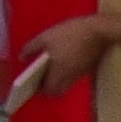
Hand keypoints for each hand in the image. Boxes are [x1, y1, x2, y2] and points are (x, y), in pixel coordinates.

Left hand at [3, 15, 119, 109]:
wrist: (99, 30)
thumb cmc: (69, 34)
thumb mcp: (45, 37)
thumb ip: (31, 48)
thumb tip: (21, 57)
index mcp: (57, 73)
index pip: (48, 91)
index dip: (39, 90)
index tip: (32, 84)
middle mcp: (69, 77)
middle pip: (58, 90)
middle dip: (49, 87)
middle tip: (41, 77)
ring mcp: (80, 72)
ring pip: (66, 83)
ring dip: (58, 80)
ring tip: (50, 69)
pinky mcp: (87, 66)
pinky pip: (73, 75)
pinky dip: (66, 73)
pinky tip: (63, 61)